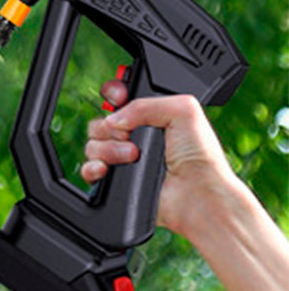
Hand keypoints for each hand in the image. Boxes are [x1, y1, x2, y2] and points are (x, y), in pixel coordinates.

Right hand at [81, 81, 236, 243]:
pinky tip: (107, 168)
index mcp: (151, 117)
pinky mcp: (118, 181)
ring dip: (109, 149)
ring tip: (133, 156)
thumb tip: (115, 118)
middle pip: (102, 121)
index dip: (114, 95)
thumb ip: (145, 103)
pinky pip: (89, 169)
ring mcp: (125, 160)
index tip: (119, 97)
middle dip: (111, 126)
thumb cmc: (201, 157)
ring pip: (93, 144)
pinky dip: (93, 167)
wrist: (201, 195)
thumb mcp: (183, 110)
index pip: (118, 98)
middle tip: (131, 136)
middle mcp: (136, 137)